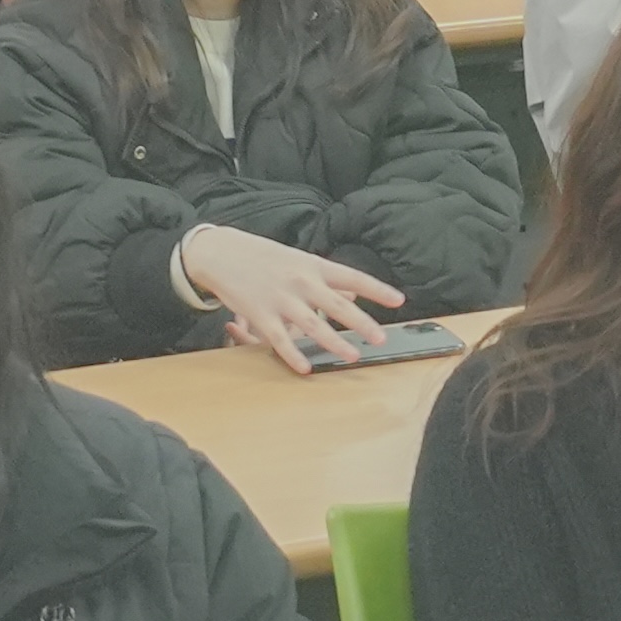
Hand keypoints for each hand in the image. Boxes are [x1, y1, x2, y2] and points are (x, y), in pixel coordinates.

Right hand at [183, 224, 408, 368]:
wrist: (221, 252)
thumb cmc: (262, 256)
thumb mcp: (298, 260)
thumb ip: (325, 279)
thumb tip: (354, 295)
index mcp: (313, 265)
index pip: (352, 277)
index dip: (377, 290)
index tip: (398, 300)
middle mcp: (301, 281)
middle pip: (337, 304)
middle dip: (361, 323)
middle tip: (380, 338)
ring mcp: (281, 299)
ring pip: (312, 325)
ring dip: (334, 343)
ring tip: (352, 356)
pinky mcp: (260, 314)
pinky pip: (280, 339)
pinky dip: (293, 355)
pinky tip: (306, 368)